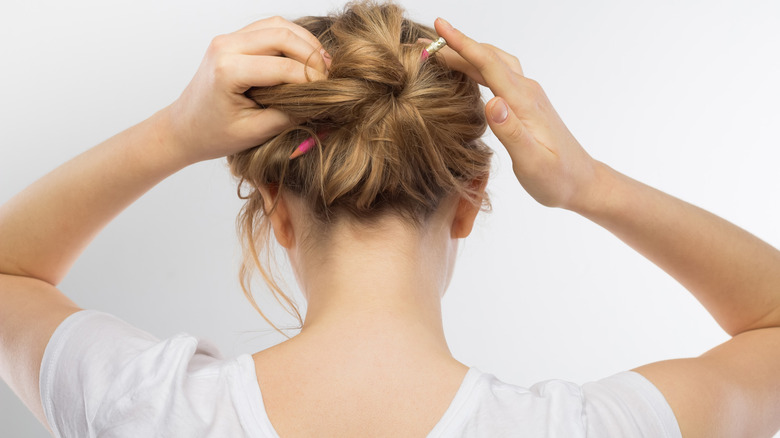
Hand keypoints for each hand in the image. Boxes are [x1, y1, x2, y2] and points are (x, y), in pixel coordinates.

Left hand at [160, 16, 330, 164]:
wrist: (185, 128)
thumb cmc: (215, 135)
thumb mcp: (256, 132)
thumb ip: (290, 115)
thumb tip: (322, 103)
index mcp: (227, 71)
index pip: (282, 67)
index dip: (311, 79)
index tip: (329, 93)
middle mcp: (225, 46)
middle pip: (282, 35)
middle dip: (312, 54)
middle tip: (331, 75)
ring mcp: (227, 39)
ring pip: (278, 26)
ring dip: (305, 42)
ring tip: (324, 64)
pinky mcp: (233, 39)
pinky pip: (269, 28)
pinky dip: (292, 39)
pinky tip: (306, 57)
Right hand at [432, 18, 600, 210]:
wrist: (582, 182)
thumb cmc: (556, 177)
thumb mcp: (532, 161)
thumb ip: (511, 132)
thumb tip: (492, 102)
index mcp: (523, 101)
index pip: (488, 64)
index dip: (462, 44)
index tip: (439, 26)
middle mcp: (526, 91)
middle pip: (488, 58)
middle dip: (456, 46)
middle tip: (425, 42)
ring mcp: (528, 95)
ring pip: (494, 64)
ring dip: (467, 54)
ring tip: (441, 52)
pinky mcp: (526, 103)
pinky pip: (498, 75)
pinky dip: (478, 67)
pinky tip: (467, 73)